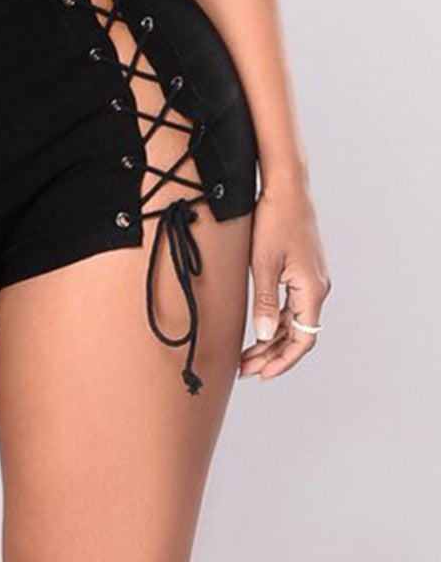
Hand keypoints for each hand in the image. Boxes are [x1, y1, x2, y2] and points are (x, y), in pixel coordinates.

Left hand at [240, 172, 330, 380]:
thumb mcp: (265, 263)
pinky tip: (258, 326)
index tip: (261, 373)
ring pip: (293, 320)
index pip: (302, 339)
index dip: (282, 361)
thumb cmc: (276, 220)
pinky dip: (275, 319)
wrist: (286, 188)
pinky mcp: (301, 269)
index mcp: (312, 290)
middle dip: (272, 354)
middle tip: (246, 368)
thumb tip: (265, 333)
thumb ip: (266, 301)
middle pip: (297, 334)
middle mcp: (316, 288)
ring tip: (246, 353)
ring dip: (271, 338)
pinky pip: (291, 304)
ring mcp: (310, 278)